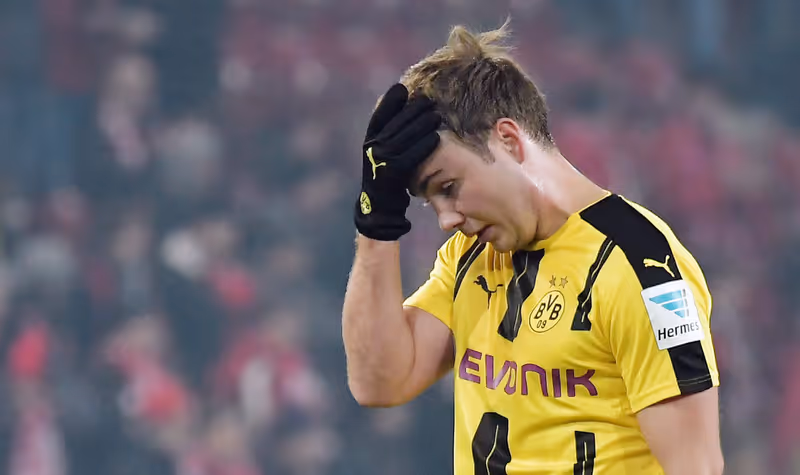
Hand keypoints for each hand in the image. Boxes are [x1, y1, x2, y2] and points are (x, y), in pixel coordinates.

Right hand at [354, 83, 440, 240]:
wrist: (380, 207)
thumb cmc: (389, 174)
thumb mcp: (385, 151)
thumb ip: (392, 133)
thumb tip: (405, 106)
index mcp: (369, 140)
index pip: (379, 116)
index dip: (389, 101)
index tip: (402, 87)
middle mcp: (371, 149)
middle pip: (394, 125)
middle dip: (411, 110)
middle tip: (429, 100)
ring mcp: (380, 163)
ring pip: (402, 138)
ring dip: (420, 125)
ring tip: (436, 115)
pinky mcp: (391, 176)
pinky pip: (410, 158)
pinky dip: (423, 147)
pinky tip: (436, 137)